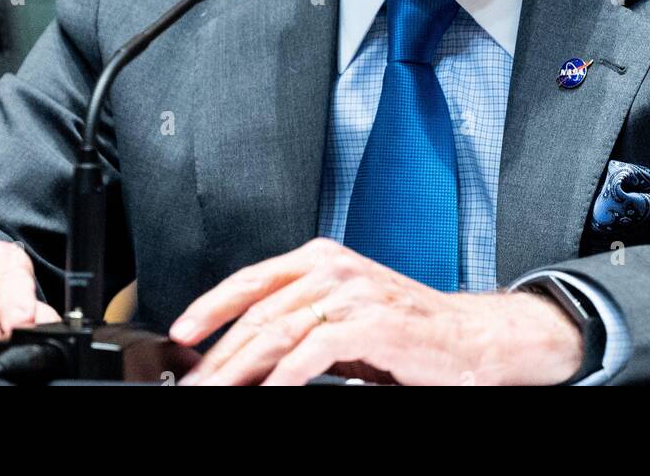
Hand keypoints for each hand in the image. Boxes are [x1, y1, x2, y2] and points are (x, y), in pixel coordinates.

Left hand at [169, 237, 583, 385]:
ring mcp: (353, 292)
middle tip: (193, 382)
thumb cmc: (406, 332)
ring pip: (278, 332)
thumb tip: (246, 356)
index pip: (252, 280)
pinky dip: (285, 377)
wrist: (468, 339)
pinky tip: (269, 392)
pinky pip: (314, 351)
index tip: (181, 334)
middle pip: (258, 313)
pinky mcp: (371, 322)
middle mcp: (333, 268)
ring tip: (216, 392)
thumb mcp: (342, 319)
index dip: (211, 306)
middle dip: (219, 354)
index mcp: (322, 259)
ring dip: (240, 370)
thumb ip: (298, 325)